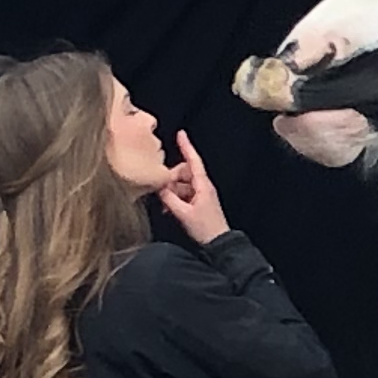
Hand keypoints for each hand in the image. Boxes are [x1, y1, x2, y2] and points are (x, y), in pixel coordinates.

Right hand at [159, 130, 231, 245]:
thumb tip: (159, 187)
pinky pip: (183, 194)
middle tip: (162, 189)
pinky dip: (175, 199)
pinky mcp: (198, 203)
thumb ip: (169, 199)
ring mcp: (201, 195)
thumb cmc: (205, 228)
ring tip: (165, 204)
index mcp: (203, 185)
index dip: (187, 147)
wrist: (219, 244)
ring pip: (181, 184)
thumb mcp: (184, 213)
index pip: (194, 161)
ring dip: (171, 191)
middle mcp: (203, 187)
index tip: (181, 134)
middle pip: (184, 172)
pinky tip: (168, 209)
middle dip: (171, 177)